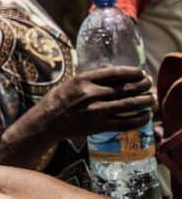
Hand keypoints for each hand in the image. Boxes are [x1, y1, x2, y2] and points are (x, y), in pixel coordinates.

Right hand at [38, 66, 154, 139]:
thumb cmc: (58, 99)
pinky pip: (126, 123)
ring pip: (130, 104)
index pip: (116, 73)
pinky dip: (140, 119)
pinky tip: (146, 116)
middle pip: (127, 88)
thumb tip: (112, 72)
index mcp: (84, 80)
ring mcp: (97, 111)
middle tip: (148, 85)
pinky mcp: (100, 126)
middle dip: (143, 86)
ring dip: (145, 101)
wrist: (47, 121)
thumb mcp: (72, 82)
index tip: (141, 73)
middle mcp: (91, 94)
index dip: (133, 72)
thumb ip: (91, 77)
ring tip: (151, 99)